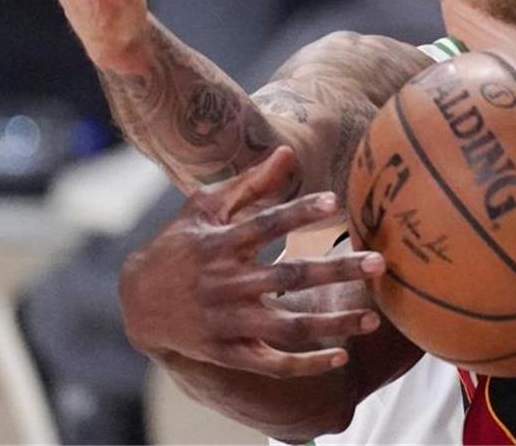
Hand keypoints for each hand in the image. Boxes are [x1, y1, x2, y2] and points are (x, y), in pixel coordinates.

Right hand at [120, 146, 386, 377]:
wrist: (136, 302)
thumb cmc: (180, 244)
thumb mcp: (204, 207)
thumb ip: (249, 183)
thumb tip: (288, 151)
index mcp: (221, 244)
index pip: (264, 224)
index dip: (297, 212)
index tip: (334, 200)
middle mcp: (226, 284)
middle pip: (289, 276)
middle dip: (336, 270)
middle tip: (379, 263)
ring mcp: (228, 321)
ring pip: (288, 326)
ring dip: (332, 324)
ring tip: (374, 319)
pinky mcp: (228, 351)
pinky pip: (272, 363)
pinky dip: (305, 364)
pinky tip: (340, 356)